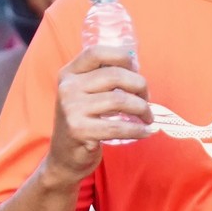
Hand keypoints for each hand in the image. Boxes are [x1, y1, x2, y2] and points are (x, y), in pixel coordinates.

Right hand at [46, 43, 151, 186]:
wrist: (64, 158)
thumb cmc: (83, 122)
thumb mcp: (84, 95)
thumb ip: (102, 79)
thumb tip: (136, 68)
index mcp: (69, 74)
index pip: (96, 52)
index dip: (122, 57)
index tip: (136, 70)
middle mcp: (68, 88)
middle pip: (114, 75)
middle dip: (139, 85)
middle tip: (147, 99)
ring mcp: (71, 109)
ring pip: (120, 100)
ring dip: (142, 109)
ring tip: (148, 117)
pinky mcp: (79, 131)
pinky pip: (117, 127)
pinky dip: (138, 129)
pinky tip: (146, 131)